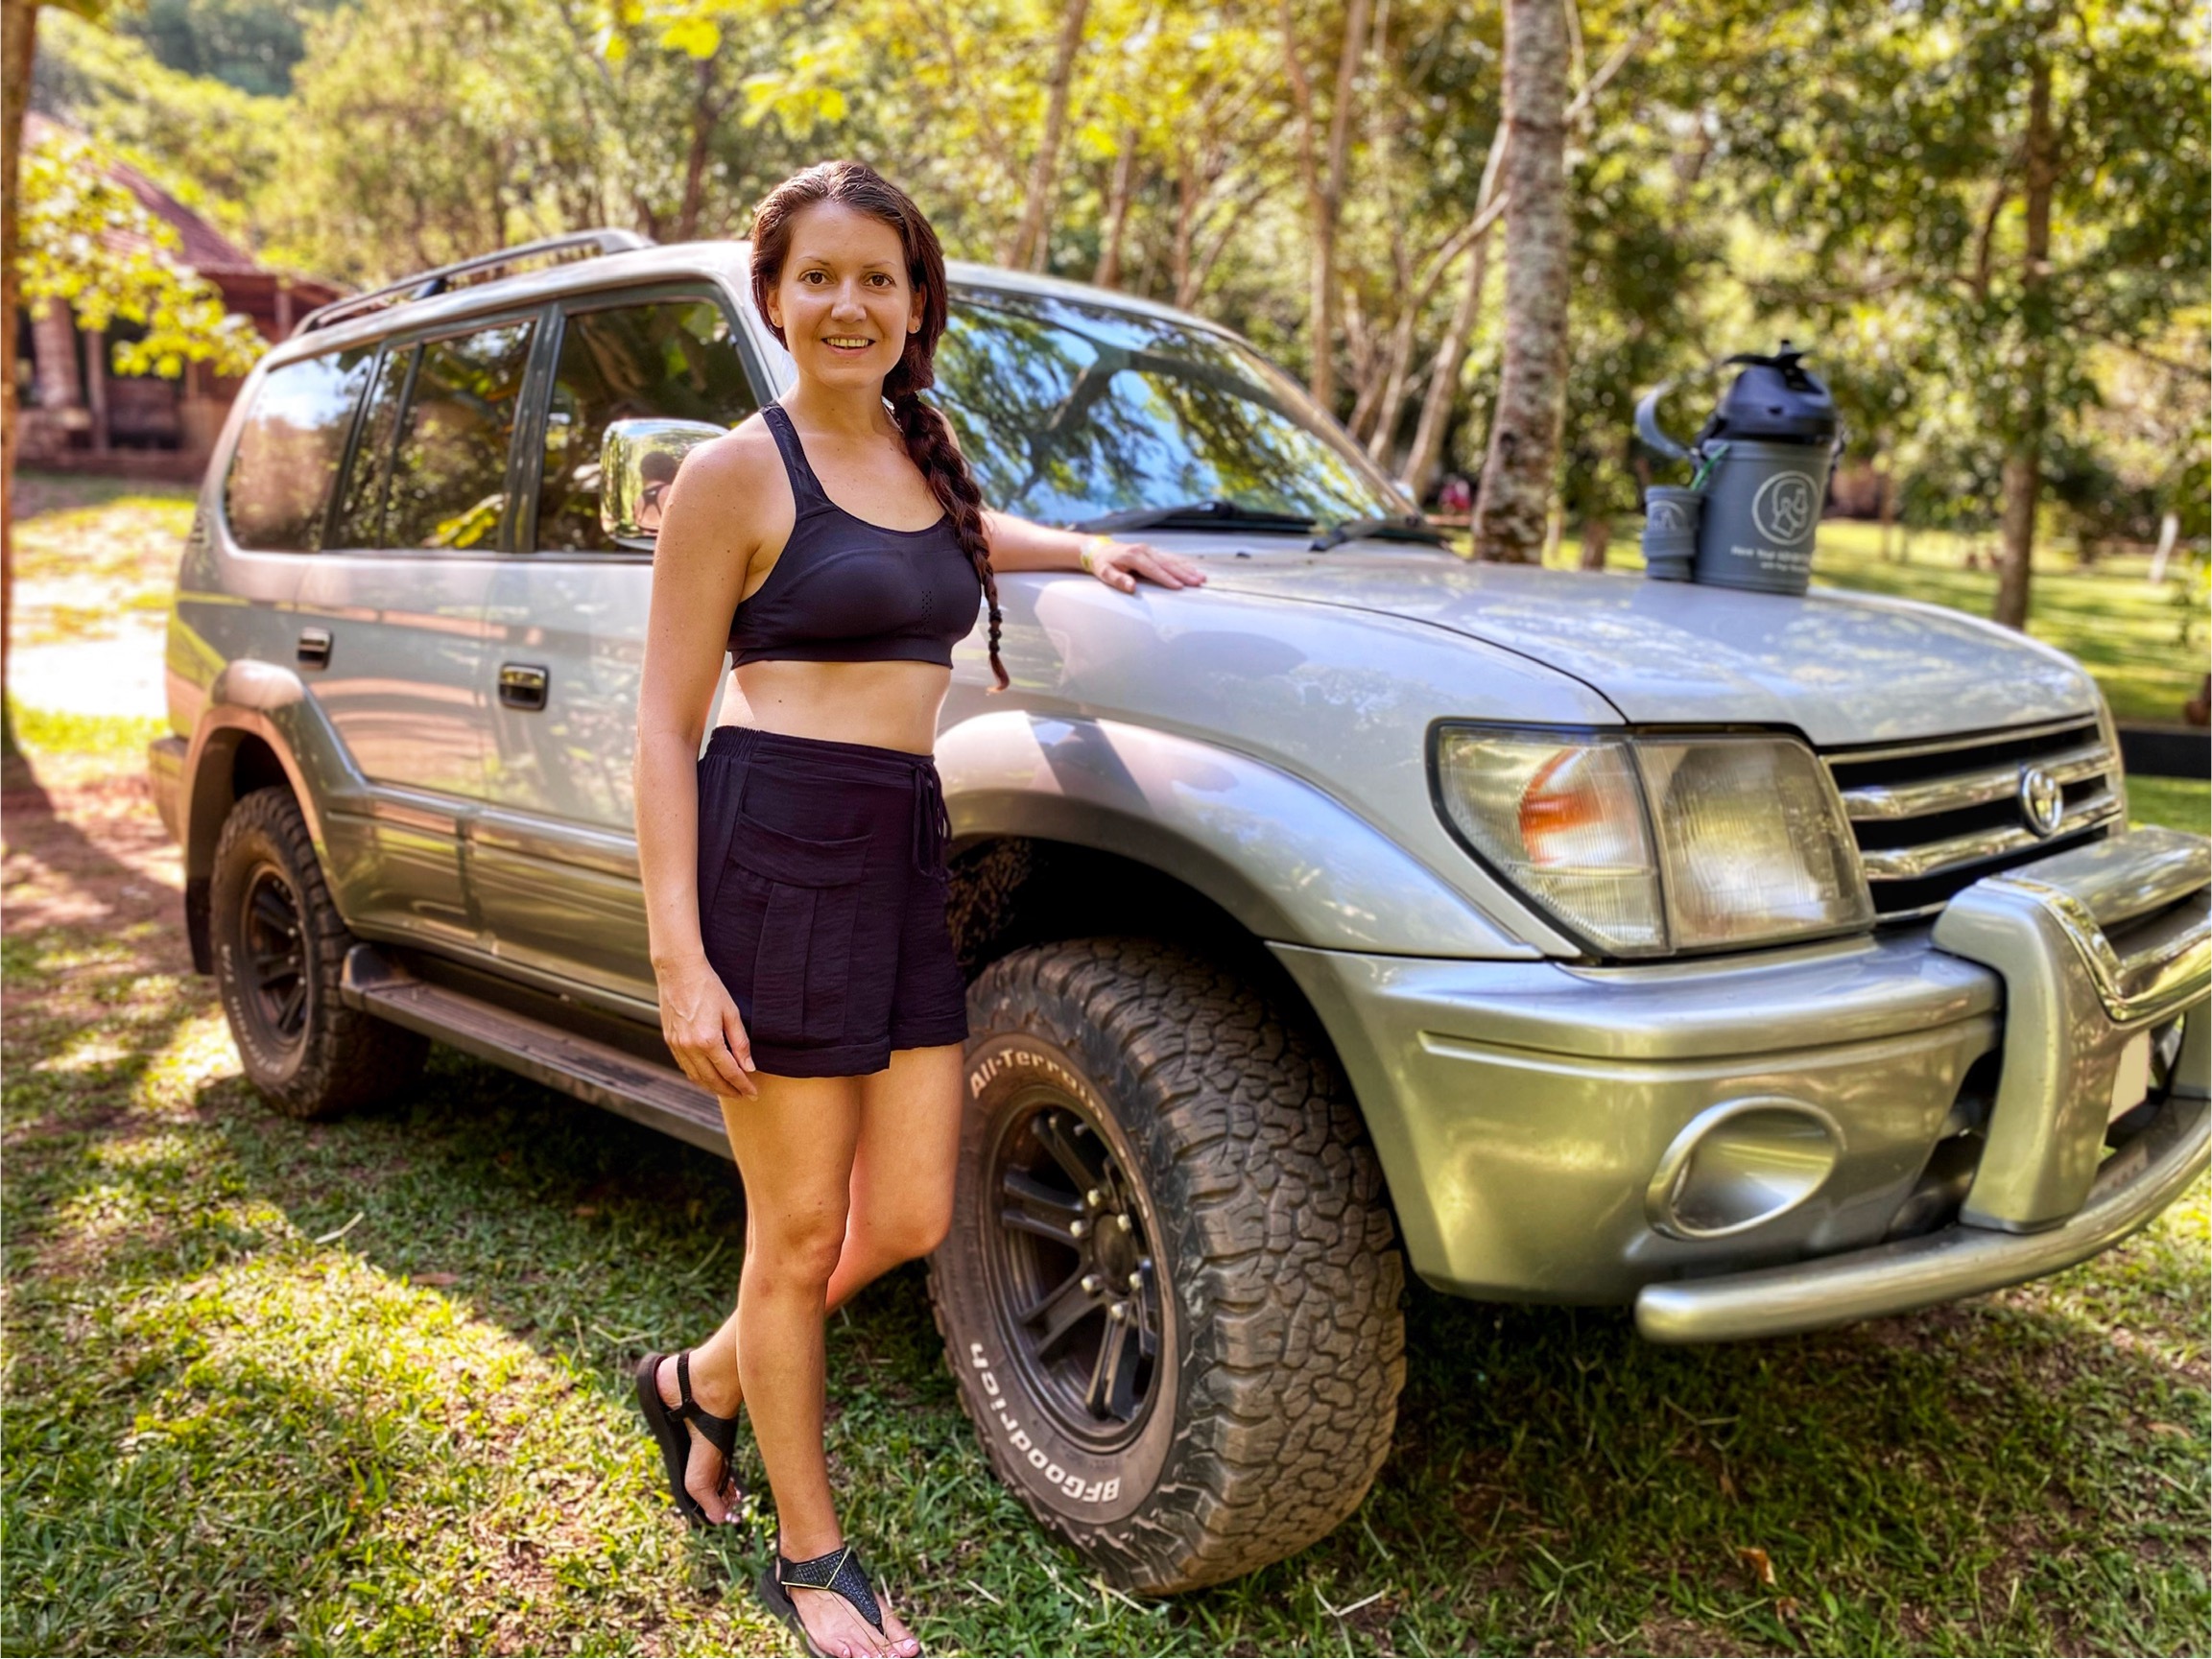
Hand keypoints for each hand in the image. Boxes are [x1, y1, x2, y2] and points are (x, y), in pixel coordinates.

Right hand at [657, 958, 758, 1097]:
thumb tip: (748, 1067)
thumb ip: (740, 1043)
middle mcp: (690, 1047)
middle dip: (729, 1091)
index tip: (753, 1093)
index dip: (743, 1085)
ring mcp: (677, 1045)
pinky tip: (707, 1076)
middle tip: (743, 1095)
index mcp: (708, 1040)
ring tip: (727, 1089)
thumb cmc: (708, 987)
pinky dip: (697, 1076)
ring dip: (712, 1087)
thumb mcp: (731, 1013)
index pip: (730, 1072)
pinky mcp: (670, 1040)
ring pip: (696, 1077)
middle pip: (712, 1080)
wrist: (679, 971)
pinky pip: (684, 1066)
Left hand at [1079, 534, 1207, 593]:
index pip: (1153, 569)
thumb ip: (1118, 580)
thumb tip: (1131, 587)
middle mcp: (1144, 551)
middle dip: (1184, 574)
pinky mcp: (1152, 552)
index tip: (1179, 586)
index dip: (1167, 578)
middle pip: (1167, 564)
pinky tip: (1192, 570)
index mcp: (1134, 556)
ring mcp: (1150, 550)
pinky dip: (1182, 565)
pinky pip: (1170, 559)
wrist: (1100, 550)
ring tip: (1201, 577)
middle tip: (1198, 582)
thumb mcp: (1105, 573)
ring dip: (1187, 569)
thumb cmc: (1103, 564)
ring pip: (1171, 561)